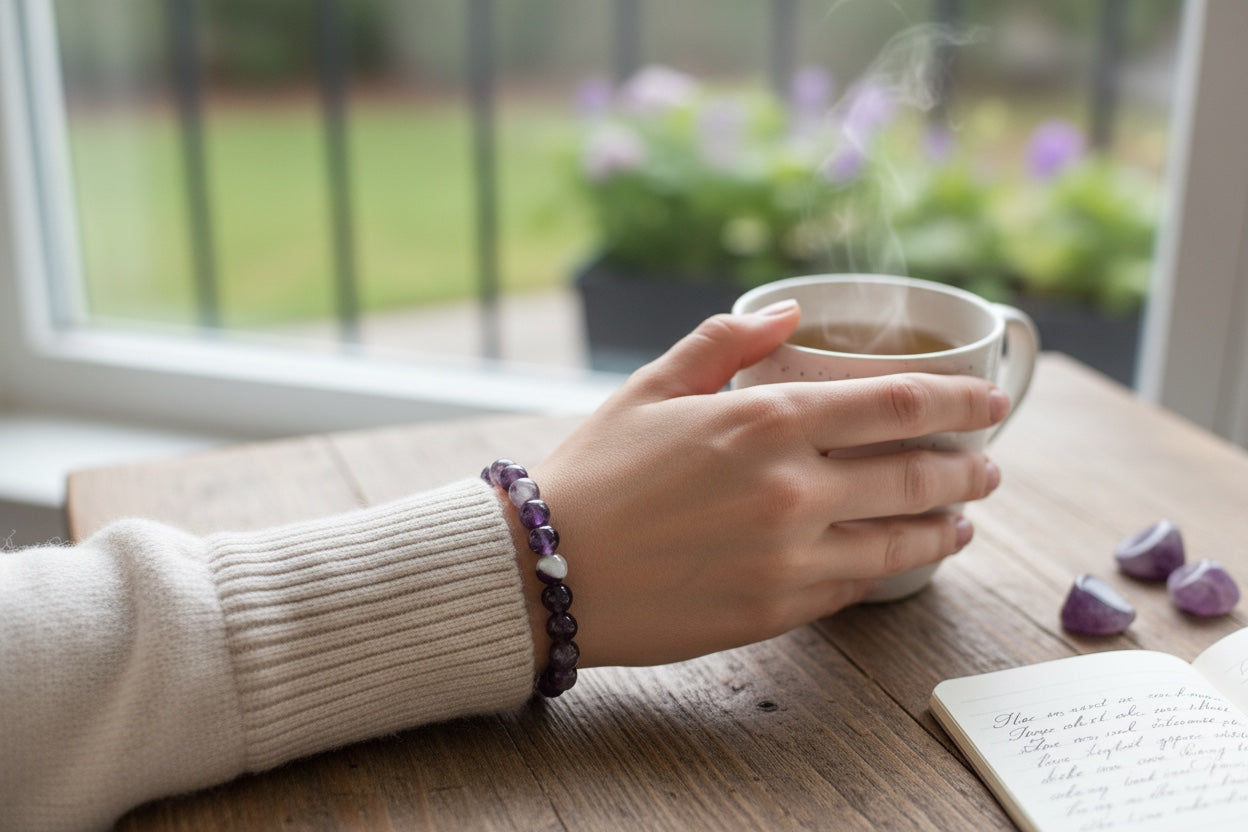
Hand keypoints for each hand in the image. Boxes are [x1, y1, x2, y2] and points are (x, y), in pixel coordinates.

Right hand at [520, 300, 1007, 667]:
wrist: (543, 571)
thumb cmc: (595, 472)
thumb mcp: (651, 387)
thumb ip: (725, 341)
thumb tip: (790, 310)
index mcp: (766, 421)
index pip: (900, 403)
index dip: (961, 401)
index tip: (993, 401)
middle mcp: (792, 489)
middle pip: (919, 475)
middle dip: (970, 468)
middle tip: (989, 465)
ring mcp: (789, 557)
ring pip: (902, 542)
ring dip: (946, 527)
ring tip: (963, 519)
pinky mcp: (775, 612)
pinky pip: (854, 588)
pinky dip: (888, 570)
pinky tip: (899, 560)